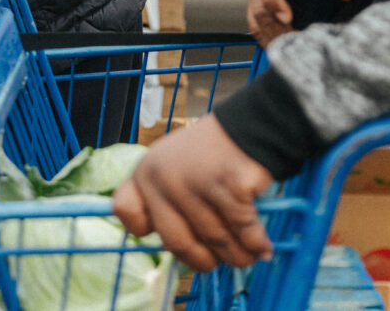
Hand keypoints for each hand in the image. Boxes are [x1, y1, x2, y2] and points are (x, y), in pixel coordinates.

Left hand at [112, 115, 273, 271]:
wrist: (248, 128)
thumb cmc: (210, 154)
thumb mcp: (173, 167)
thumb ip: (166, 201)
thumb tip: (178, 252)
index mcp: (146, 173)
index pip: (126, 210)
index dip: (143, 230)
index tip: (165, 236)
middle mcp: (164, 178)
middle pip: (176, 242)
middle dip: (201, 261)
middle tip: (216, 262)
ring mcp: (195, 183)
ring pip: (215, 241)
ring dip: (236, 256)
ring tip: (248, 257)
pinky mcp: (229, 188)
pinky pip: (243, 231)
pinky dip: (256, 244)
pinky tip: (263, 248)